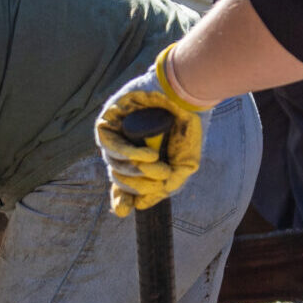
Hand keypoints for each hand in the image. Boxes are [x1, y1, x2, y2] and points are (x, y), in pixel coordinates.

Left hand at [96, 44, 204, 216]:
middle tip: (162, 177)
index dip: (120, 198)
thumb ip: (166, 186)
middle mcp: (125, 146)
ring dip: (136, 171)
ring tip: (158, 165)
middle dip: (138, 185)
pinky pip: (110, 144)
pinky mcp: (110, 117)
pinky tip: (147, 156)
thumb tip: (139, 205)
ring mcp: (116, 132)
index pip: (122, 182)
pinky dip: (129, 155)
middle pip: (118, 177)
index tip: (124, 209)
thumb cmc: (190, 124)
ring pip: (113, 163)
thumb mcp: (185, 164)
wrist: (191, 93)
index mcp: (140, 157)